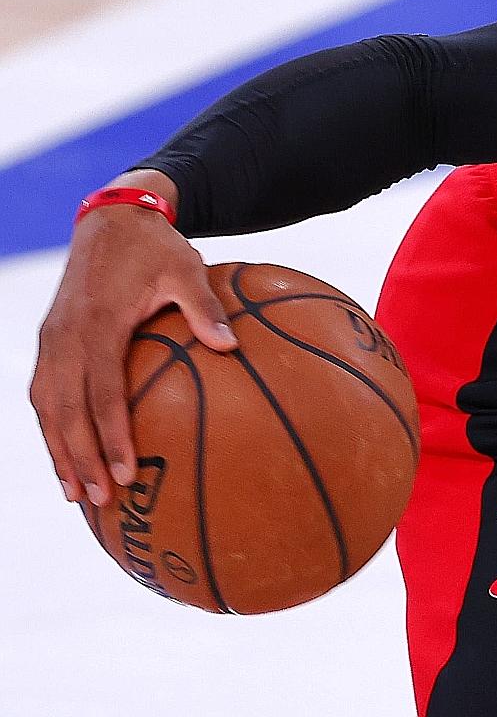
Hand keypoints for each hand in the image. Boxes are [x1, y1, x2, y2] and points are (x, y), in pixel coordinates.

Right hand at [31, 171, 238, 506]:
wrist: (112, 218)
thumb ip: (204, 307)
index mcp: (97, 323)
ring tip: (77, 493)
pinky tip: (67, 455)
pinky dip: (52, 428)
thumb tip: (231, 345)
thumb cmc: (156, 248)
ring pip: (47, 407)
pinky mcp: (50, 340)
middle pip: (66, 410)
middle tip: (101, 500)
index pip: (100, 392)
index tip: (127, 473)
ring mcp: (52, 339)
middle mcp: (64, 336)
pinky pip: (44, 392)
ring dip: (59, 451)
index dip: (110, 436)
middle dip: (80, 458)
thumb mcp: (187, 269)